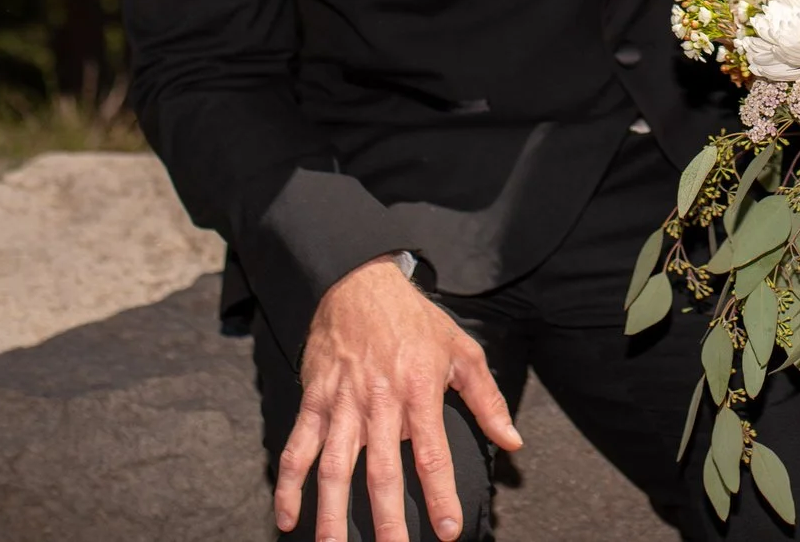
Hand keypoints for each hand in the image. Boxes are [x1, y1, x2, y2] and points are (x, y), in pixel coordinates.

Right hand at [275, 256, 522, 541]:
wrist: (360, 283)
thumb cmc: (414, 320)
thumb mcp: (462, 351)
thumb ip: (487, 400)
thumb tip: (511, 441)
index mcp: (418, 391)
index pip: (431, 453)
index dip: (440, 494)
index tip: (448, 530)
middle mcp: (378, 402)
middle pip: (381, 471)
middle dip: (387, 519)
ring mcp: (341, 404)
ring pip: (335, 468)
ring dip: (332, 513)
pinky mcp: (313, 401)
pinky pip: (298, 447)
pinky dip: (288, 484)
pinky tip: (288, 516)